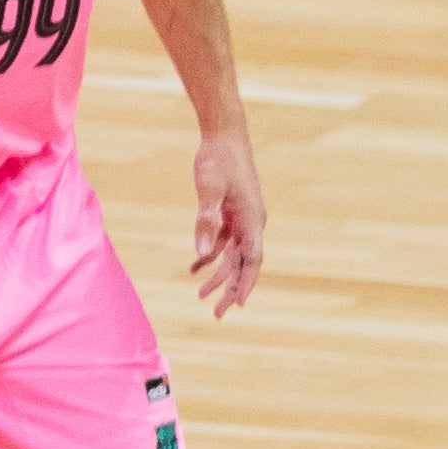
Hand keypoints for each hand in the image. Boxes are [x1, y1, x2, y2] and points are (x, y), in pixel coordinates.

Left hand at [187, 129, 265, 315]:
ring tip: (201, 295)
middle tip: (217, 314)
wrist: (225, 134)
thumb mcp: (209, 190)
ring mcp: (242, 218)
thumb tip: (201, 256)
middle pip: (243, 264)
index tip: (239, 306)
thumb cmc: (219, 160)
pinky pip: (223, 242)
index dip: (246, 284)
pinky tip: (195, 267)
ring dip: (220, 275)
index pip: (252, 260)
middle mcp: (252, 222)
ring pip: (233, 255)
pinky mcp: (232, 211)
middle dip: (231, 289)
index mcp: (252, 220)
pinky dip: (211, 256)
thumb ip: (205, 222)